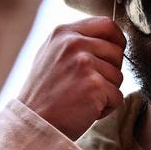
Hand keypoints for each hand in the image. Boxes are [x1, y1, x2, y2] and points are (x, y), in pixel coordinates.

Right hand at [17, 17, 125, 140]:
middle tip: (88, 87)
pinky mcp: (94, 85)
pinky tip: (85, 110)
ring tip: (82, 99)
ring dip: (106, 92)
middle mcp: (74, 43)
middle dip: (110, 72)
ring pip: (118, 76)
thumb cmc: (42, 95)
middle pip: (117, 52)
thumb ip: (74, 43)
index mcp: (63, 33)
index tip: (113, 55)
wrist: (32, 124)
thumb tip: (106, 41)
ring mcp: (84, 63)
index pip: (106, 24)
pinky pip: (117, 96)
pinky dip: (106, 108)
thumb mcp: (50, 56)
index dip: (117, 40)